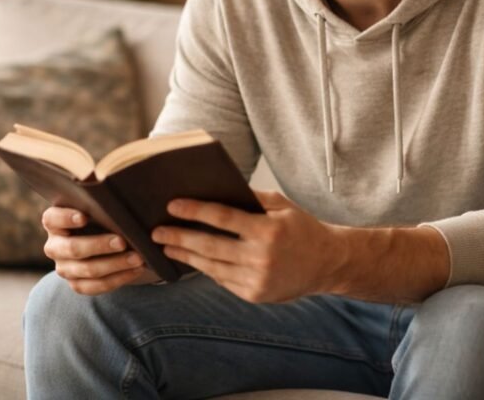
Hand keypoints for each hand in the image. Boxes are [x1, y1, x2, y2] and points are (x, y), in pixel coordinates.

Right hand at [41, 206, 148, 294]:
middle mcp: (54, 246)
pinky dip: (119, 278)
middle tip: (123, 242)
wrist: (107, 240)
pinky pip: (96, 286)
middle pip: (73, 248)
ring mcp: (64, 267)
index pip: (52, 219)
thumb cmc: (103, 216)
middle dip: (99, 245)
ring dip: (115, 264)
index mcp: (54, 222)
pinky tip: (135, 270)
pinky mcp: (77, 284)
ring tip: (138, 258)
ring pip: (87, 269)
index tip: (84, 217)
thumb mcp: (99, 208)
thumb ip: (104, 204)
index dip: (66, 218)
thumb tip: (119, 198)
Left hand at [151, 190, 342, 303]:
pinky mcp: (254, 294)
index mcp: (268, 230)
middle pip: (210, 246)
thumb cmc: (301, 227)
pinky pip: (222, 280)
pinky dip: (205, 268)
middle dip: (179, 237)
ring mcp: (257, 279)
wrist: (328, 264)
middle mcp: (262, 257)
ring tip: (166, 245)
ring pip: (211, 267)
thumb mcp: (281, 206)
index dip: (195, 211)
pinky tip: (190, 259)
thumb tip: (213, 189)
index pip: (223, 218)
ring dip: (186, 255)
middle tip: (156, 230)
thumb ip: (249, 199)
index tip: (172, 205)